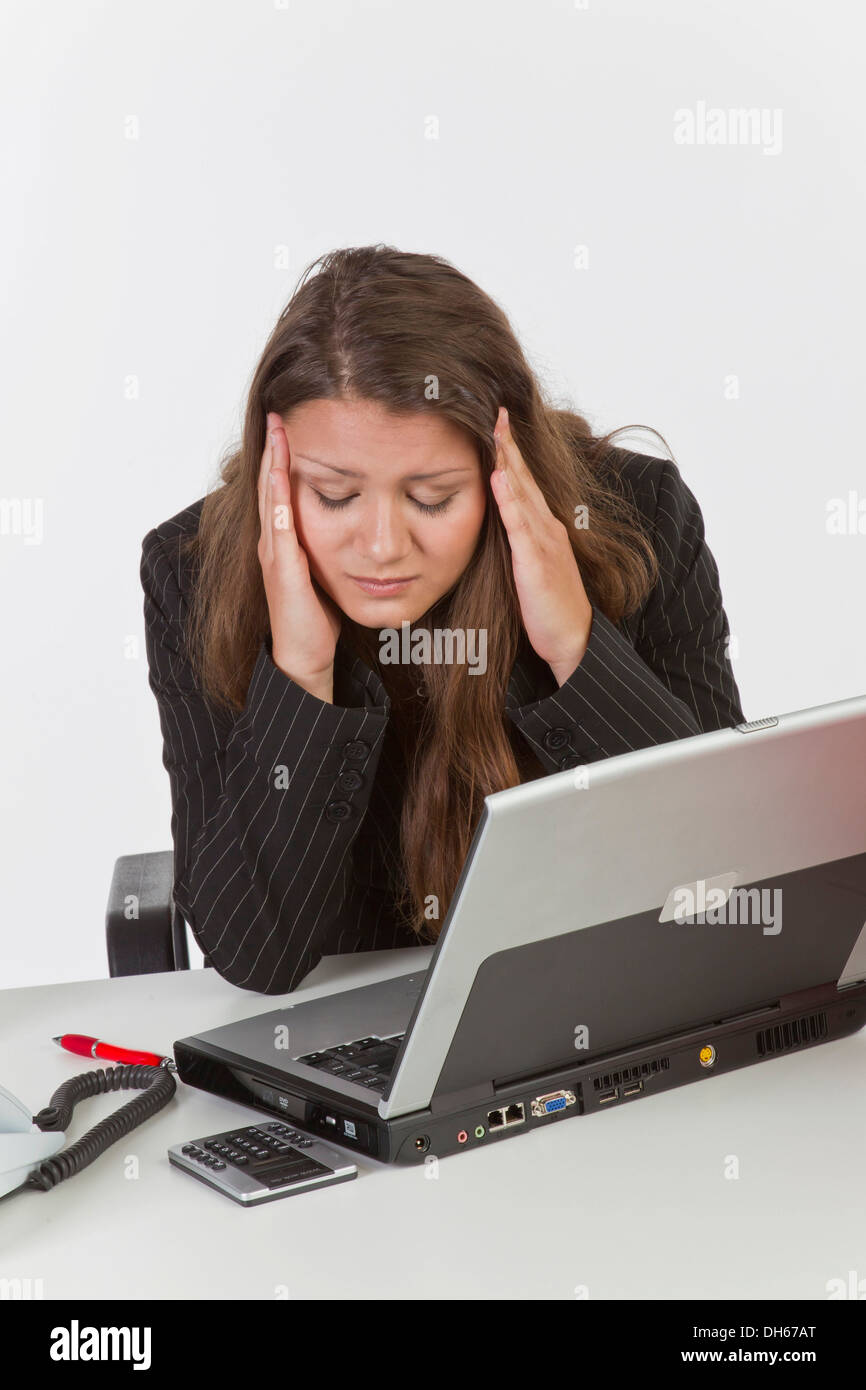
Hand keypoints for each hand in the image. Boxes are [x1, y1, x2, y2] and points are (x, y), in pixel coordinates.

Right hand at [257, 411, 342, 696]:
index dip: (284, 454)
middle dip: (274, 446)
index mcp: (285, 540)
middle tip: (278, 409)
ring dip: (272, 462)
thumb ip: (333, 544)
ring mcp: (273, 554)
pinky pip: (278, 526)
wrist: (305, 655)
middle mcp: (274, 541)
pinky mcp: (281, 569)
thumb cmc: (317, 618)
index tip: (290, 421)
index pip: (282, 486)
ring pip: (271, 497)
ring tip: (276, 429)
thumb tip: (356, 521)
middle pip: (271, 483)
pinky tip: (282, 476)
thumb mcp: (327, 569)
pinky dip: (278, 497)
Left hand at [489, 406, 592, 686]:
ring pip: (523, 494)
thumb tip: (498, 521)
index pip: (524, 483)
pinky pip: (520, 526)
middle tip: (496, 410)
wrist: (573, 640)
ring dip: (509, 461)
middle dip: (510, 444)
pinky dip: (509, 499)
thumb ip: (517, 541)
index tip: (497, 423)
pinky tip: (499, 477)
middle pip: (525, 478)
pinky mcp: (537, 563)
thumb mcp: (531, 566)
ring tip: (496, 430)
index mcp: (544, 528)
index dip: (511, 452)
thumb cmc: (550, 607)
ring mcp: (544, 543)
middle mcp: (547, 528)